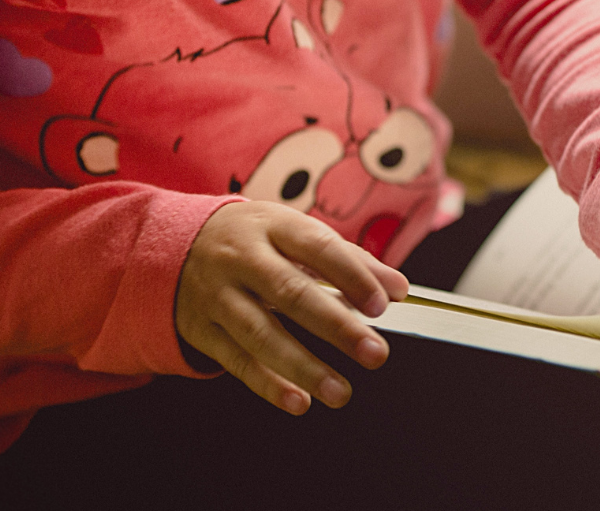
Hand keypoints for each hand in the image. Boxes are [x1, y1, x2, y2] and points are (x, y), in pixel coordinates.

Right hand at [176, 201, 407, 414]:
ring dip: (303, 367)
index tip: (382, 304)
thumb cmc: (256, 239)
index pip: (318, 247)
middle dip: (336, 326)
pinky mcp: (201, 329)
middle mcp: (242, 258)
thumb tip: (397, 288)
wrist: (176, 244)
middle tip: (374, 353)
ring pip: (260, 333)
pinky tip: (299, 400)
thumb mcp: (297, 232)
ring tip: (341, 390)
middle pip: (290, 293)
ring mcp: (217, 295)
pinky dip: (268, 384)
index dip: (351, 276)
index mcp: (274, 225)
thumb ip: (350, 260)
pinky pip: (236, 360)